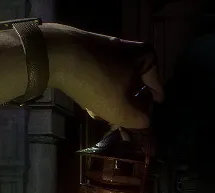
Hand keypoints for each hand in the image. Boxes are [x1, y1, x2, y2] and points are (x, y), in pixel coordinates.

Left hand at [43, 23, 163, 128]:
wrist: (58, 54)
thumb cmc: (98, 82)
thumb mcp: (123, 110)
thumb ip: (140, 120)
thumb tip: (145, 120)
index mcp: (146, 58)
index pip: (157, 89)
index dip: (150, 109)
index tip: (144, 121)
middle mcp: (130, 49)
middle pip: (135, 86)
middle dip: (127, 106)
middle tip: (120, 122)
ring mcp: (107, 48)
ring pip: (116, 82)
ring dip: (109, 101)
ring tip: (99, 115)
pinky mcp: (88, 51)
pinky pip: (99, 76)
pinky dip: (96, 90)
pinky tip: (87, 104)